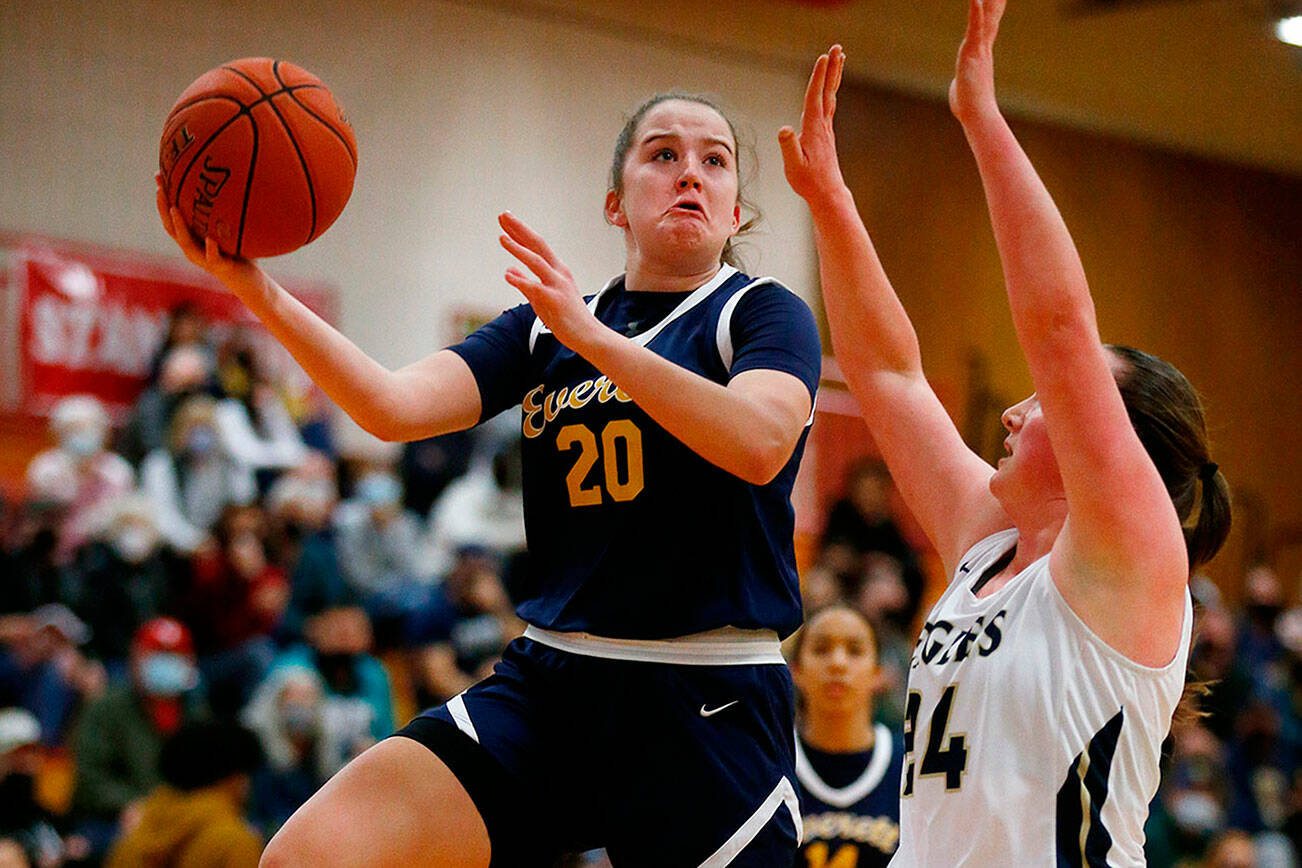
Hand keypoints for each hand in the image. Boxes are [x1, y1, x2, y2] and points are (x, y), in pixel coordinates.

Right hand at [155, 172, 261, 285]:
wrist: (250, 281)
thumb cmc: (239, 252)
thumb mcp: (230, 228)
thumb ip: (225, 209)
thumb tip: (230, 180)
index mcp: (192, 239)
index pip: (172, 216)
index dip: (163, 197)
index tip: (157, 175)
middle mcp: (193, 249)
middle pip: (171, 227)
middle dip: (163, 207)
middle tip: (159, 187)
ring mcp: (205, 259)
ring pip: (187, 243)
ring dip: (180, 225)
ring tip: (175, 209)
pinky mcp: (221, 267)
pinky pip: (214, 258)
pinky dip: (211, 249)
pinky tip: (210, 239)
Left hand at [498, 212, 606, 353]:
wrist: (588, 336)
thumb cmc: (566, 318)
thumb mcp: (542, 297)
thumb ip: (525, 282)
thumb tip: (509, 269)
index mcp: (557, 270)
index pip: (536, 246)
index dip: (520, 232)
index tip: (506, 220)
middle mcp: (558, 273)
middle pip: (537, 245)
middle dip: (520, 229)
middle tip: (503, 215)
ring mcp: (558, 286)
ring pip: (536, 262)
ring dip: (518, 249)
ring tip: (502, 238)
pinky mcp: (555, 301)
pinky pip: (535, 288)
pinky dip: (521, 280)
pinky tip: (508, 275)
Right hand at [778, 45, 845, 205]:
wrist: (827, 193)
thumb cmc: (808, 181)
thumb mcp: (793, 166)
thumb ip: (788, 146)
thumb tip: (784, 128)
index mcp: (814, 129)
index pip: (815, 97)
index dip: (819, 76)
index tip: (824, 58)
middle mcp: (823, 125)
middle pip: (828, 90)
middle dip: (832, 68)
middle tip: (837, 48)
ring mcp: (826, 128)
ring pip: (830, 95)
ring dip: (833, 76)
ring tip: (838, 58)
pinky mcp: (826, 134)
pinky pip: (829, 105)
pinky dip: (830, 91)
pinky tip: (830, 88)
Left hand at [949, 0, 1005, 124]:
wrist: (977, 113)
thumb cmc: (969, 106)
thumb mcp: (965, 88)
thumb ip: (965, 83)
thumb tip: (963, 94)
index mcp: (982, 52)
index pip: (989, 25)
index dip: (993, 9)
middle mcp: (983, 47)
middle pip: (992, 15)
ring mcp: (979, 48)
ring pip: (986, 16)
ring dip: (990, 0)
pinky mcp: (972, 51)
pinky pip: (974, 27)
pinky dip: (975, 11)